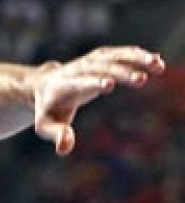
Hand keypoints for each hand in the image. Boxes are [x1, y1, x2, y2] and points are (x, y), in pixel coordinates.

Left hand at [31, 47, 163, 155]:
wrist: (44, 85)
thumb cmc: (48, 109)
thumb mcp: (45, 125)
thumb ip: (56, 135)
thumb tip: (64, 148)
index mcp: (63, 86)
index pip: (78, 82)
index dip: (92, 82)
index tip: (109, 84)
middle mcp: (77, 69)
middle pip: (100, 68)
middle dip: (120, 73)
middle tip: (141, 80)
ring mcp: (90, 61)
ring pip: (113, 56)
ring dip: (135, 59)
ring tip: (158, 65)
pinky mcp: (101, 57)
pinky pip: (120, 53)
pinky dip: (137, 55)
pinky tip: (157, 61)